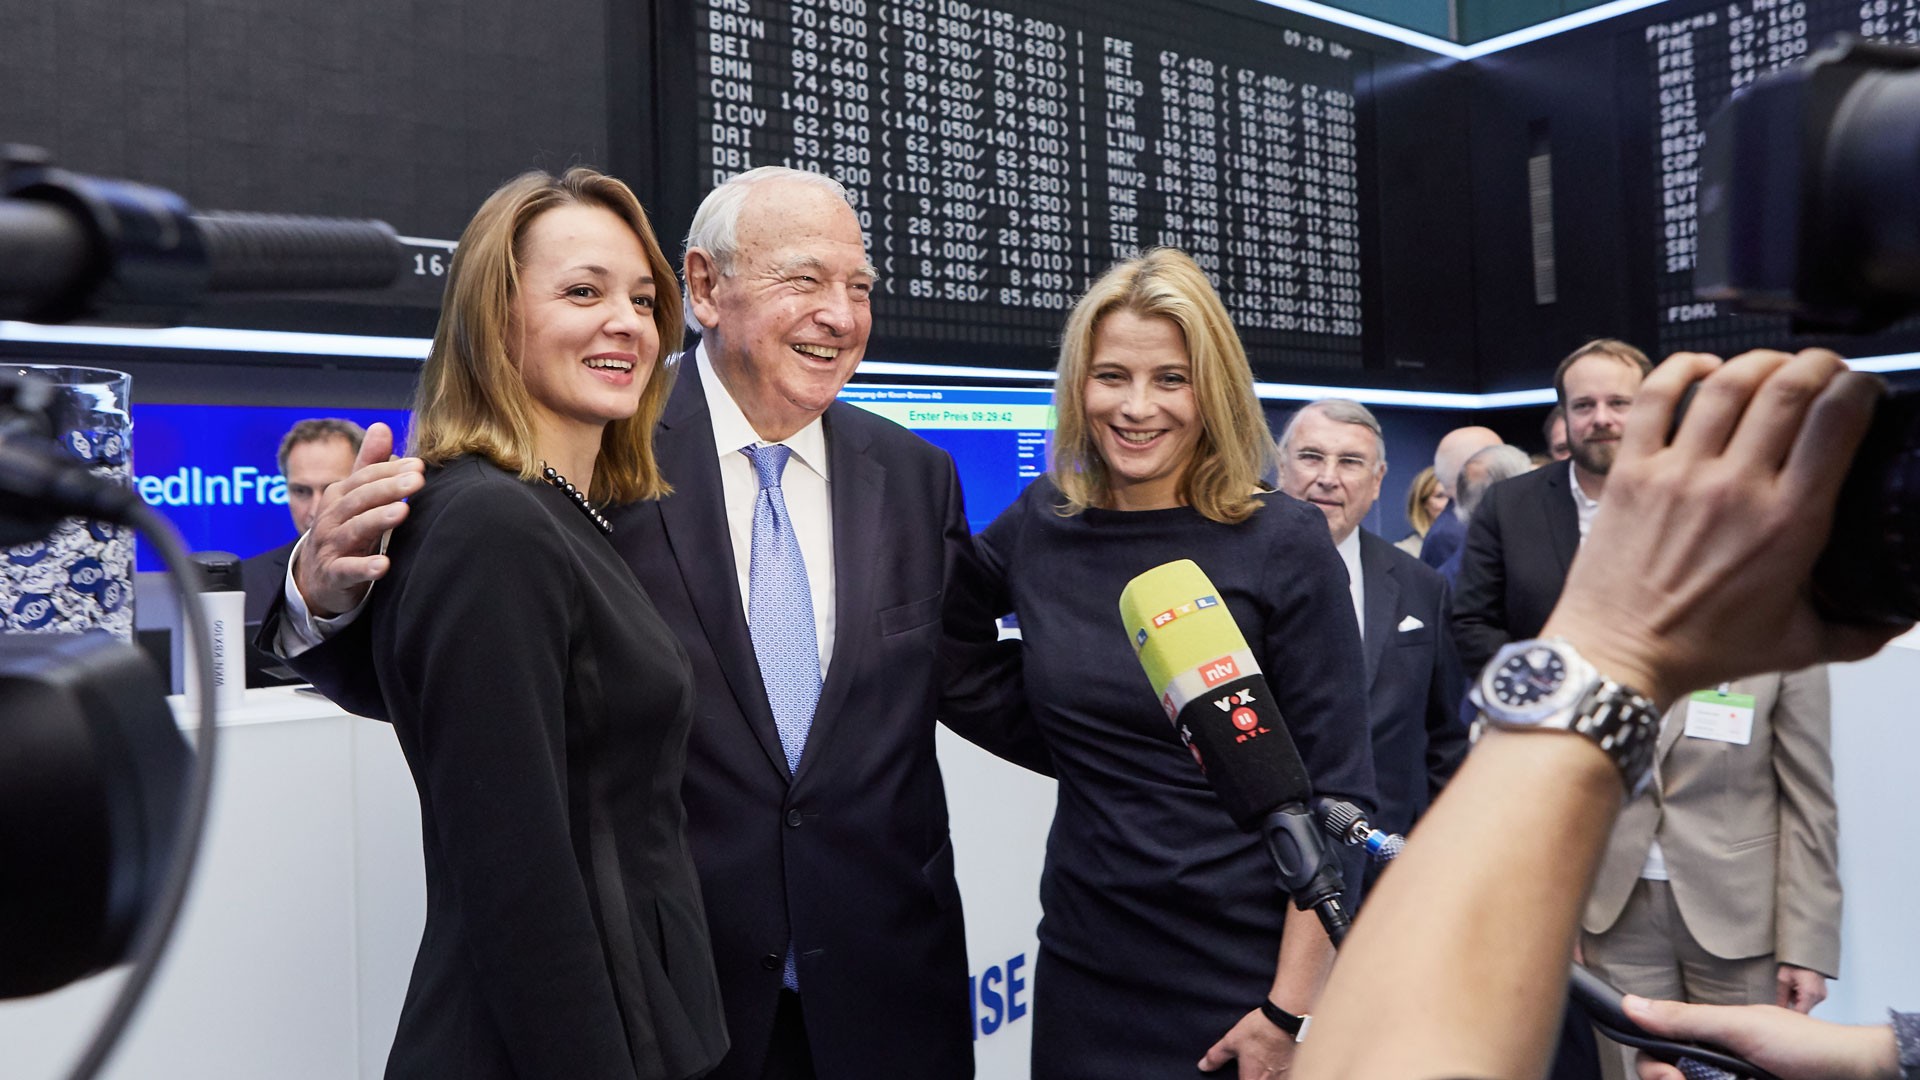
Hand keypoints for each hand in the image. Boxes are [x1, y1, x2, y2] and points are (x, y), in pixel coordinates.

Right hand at [292, 421, 423, 616]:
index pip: (365, 478)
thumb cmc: (344, 529)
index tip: (418, 465)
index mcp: (340, 496)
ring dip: (378, 519)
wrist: (317, 577)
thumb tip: (382, 426)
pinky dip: (365, 568)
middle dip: (388, 488)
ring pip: (354, 530)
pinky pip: (348, 570)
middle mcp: (332, 518)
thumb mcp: (354, 496)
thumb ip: (368, 464)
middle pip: (360, 499)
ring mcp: (331, 546)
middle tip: (417, 480)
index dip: (390, 470)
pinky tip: (384, 565)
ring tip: (402, 511)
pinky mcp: (334, 574)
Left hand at [1199, 1008, 1298, 1077]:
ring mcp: (1283, 1077)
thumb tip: (1203, 1066)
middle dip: (1250, 1077)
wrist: (1285, 1019)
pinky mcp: (1292, 1069)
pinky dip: (1275, 1074)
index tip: (1238, 1075)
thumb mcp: (1231, 1041)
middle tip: (1246, 1069)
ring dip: (1263, 1076)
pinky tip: (1271, 1065)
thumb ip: (1216, 1057)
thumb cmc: (1258, 1030)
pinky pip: (1283, 1077)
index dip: (1240, 1079)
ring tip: (1260, 1066)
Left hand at [1541, 349, 1908, 707]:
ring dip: (1759, 361)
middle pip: (1788, 387)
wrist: (1618, 654)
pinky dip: (1682, 369)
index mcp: (1790, 522)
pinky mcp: (1631, 470)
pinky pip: (1655, 397)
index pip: (1837, 421)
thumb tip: (1902, 616)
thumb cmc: (1703, 649)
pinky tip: (1703, 367)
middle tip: (1824, 369)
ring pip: (1728, 382)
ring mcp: (1679, 473)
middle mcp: (1737, 487)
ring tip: (1774, 366)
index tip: (1863, 390)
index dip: (1858, 388)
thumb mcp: (1799, 644)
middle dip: (1817, 364)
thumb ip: (1861, 629)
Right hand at [1624, 995, 1898, 1079]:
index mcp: (1706, 1034)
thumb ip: (1685, 1019)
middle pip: (1667, 1074)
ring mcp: (1729, 1079)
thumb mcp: (1739, 1027)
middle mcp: (1713, 1059)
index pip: (1656, 1049)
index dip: (1653, 1066)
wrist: (1852, 1073)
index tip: (1668, 1077)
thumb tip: (1629, 1004)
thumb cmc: (1803, 1045)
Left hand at [1776, 964, 1826, 1013]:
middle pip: (1804, 1011)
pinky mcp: (1823, 993)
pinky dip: (1802, 998)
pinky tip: (1798, 987)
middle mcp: (1819, 996)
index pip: (1800, 1013)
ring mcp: (1822, 995)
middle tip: (1785, 994)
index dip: (1789, 1015)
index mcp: (1809, 993)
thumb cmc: (1795, 963)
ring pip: (1807, 1006)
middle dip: (1792, 1006)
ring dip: (1797, 1001)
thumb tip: (1779, 1009)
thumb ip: (1781, 997)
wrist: (1808, 953)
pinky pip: (1811, 1001)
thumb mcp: (1784, 979)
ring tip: (1792, 987)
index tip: (1781, 1014)